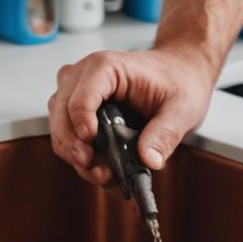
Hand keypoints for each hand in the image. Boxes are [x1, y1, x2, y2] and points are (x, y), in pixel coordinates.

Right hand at [46, 45, 214, 190]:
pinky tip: (102, 168)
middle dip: (75, 148)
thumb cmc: (179, 81)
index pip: (80, 98)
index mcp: (107, 67)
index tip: (92, 152)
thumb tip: (149, 160)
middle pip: (61, 114)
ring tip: (104, 174)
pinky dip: (80, 153)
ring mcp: (78, 90)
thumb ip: (165, 133)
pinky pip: (68, 133)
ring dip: (76, 155)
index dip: (82, 127)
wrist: (181, 72)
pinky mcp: (79, 106)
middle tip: (100, 171)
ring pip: (60, 126)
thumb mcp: (182, 108)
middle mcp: (85, 74)